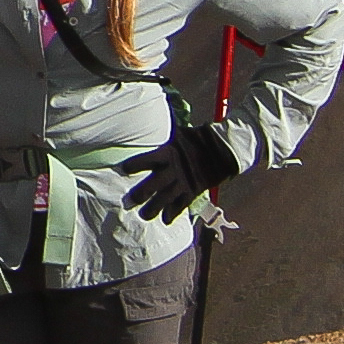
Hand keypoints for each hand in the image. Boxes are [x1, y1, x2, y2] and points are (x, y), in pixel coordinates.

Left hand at [118, 125, 238, 224]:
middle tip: (129, 201)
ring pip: (165, 198)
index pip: (149, 159)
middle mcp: (174, 170)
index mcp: (168, 153)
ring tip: (143, 216)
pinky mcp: (192, 191)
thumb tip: (144, 123)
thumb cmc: (193, 140)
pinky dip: (173, 213)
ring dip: (154, 208)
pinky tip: (165, 221)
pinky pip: (182, 205)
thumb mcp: (176, 134)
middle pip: (154, 184)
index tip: (124, 169)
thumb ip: (160, 136)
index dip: (136, 164)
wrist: (220, 150)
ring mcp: (183, 182)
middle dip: (141, 194)